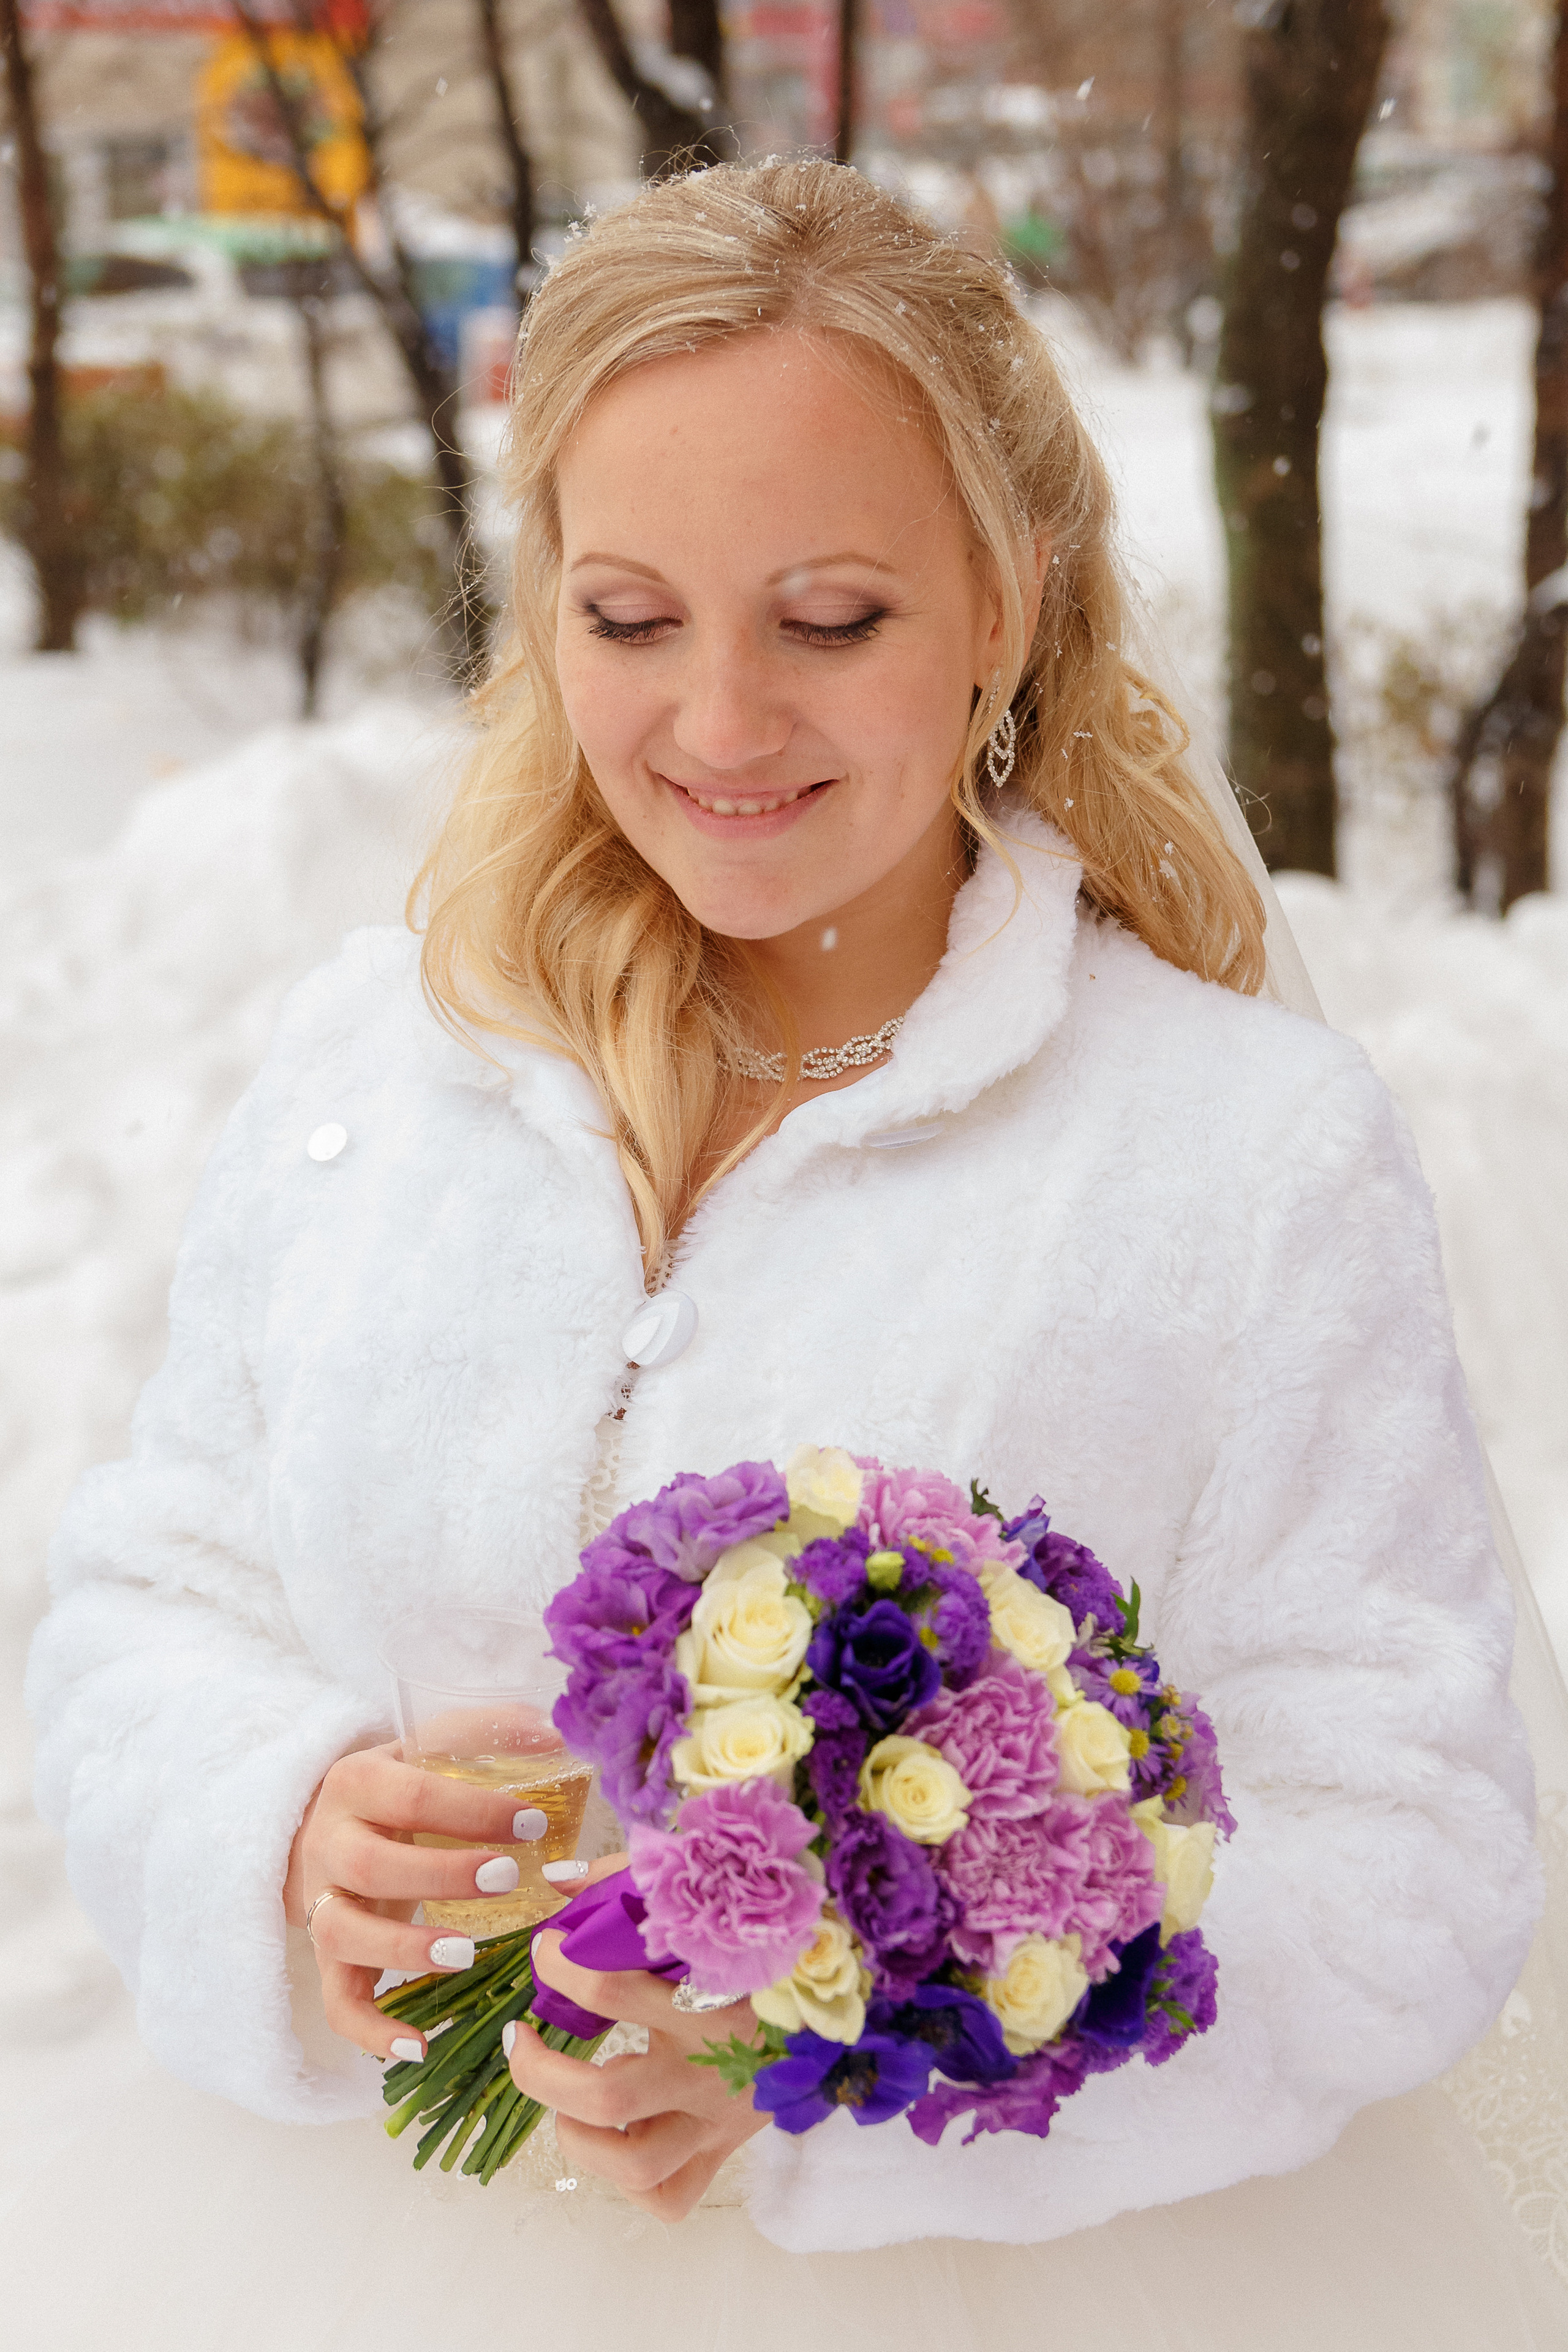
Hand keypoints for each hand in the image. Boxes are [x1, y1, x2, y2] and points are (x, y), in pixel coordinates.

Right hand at [283, 1737, 549, 2062]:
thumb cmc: (397, 1785)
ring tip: (464, 1955)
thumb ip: (487, 1733)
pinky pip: (336, 2000)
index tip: (532, 1825)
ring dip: (402, 1949)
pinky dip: (370, 2029)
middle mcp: (328, 1842)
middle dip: (439, 1875)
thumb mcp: (429, 1747)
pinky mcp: (324, 1955)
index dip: (470, 1811)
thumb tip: (553, 1729)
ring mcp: (320, 1904)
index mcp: (357, 1781)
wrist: (321, 1821)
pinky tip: (419, 2044)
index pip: (409, 1794)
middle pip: (369, 1865)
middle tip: (505, 1878)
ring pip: (340, 1934)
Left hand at [510, 1866, 769, 2221]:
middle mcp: (713, 2069)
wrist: (844, 1993)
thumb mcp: (700, 1903)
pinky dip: (628, 2179)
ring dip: (577, 2137)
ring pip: (634, 2166)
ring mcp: (720, 2119)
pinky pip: (669, 2195)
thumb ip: (626, 1883)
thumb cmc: (760, 1939)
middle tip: (523, 2037)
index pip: (611, 1988)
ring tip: (562, 2101)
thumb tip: (554, 1882)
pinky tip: (614, 2136)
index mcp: (711, 2000)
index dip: (560, 1965)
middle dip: (540, 2070)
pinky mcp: (725, 2149)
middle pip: (607, 2096)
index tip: (547, 1947)